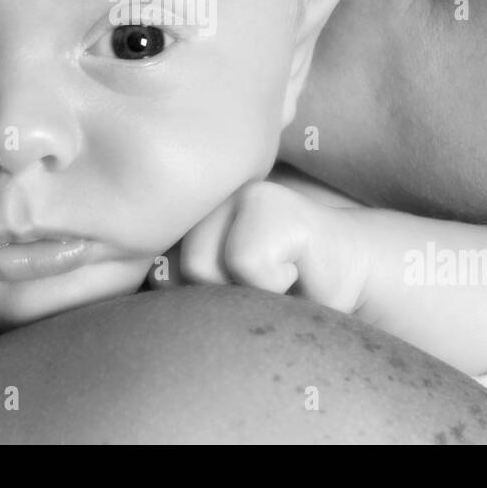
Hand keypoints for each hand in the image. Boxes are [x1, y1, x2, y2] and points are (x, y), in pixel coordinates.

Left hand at [166, 181, 368, 313]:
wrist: (349, 276)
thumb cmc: (276, 291)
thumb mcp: (210, 289)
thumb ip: (171, 279)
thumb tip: (137, 289)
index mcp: (182, 210)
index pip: (149, 267)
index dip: (184, 294)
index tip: (228, 289)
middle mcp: (203, 193)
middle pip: (169, 269)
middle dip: (213, 296)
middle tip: (256, 284)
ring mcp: (237, 191)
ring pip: (200, 266)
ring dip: (242, 293)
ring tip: (272, 278)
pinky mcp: (273, 202)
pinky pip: (246, 262)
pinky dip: (272, 285)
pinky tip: (296, 272)